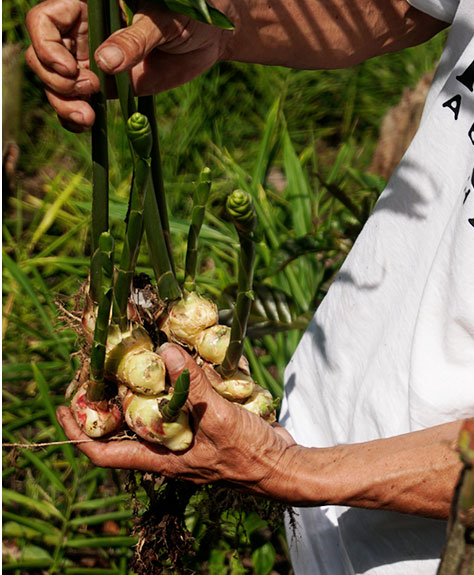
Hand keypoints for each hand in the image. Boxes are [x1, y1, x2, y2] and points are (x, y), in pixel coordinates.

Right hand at [26, 0, 228, 131]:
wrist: (205, 40)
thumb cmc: (185, 14)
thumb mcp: (161, 21)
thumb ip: (134, 40)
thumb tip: (103, 62)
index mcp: (87, 6)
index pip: (45, 21)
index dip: (47, 47)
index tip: (72, 69)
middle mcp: (81, 34)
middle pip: (42, 58)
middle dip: (56, 82)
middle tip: (91, 91)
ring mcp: (90, 62)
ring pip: (56, 85)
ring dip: (64, 105)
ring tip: (88, 118)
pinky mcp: (105, 88)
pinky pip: (78, 103)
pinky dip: (74, 118)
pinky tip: (86, 125)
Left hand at [57, 342, 296, 498]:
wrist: (283, 464)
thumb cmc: (249, 454)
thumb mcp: (219, 419)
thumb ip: (193, 387)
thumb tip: (166, 351)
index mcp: (160, 458)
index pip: (104, 453)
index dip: (77, 433)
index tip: (62, 408)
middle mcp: (167, 448)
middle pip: (126, 425)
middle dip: (112, 398)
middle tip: (102, 367)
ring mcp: (186, 436)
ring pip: (154, 409)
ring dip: (147, 385)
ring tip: (140, 356)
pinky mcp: (204, 423)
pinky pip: (182, 401)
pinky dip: (179, 382)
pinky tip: (185, 360)